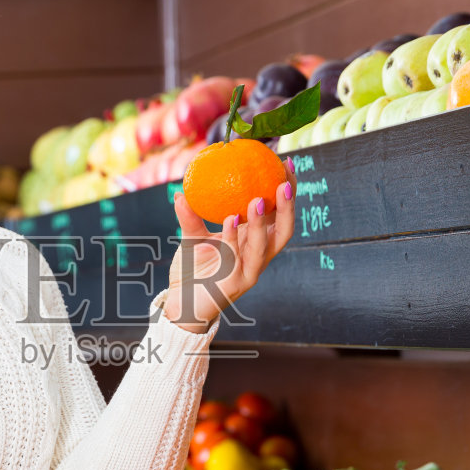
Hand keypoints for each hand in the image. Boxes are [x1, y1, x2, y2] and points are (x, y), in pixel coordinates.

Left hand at [163, 160, 297, 332]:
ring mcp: (249, 272)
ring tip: (257, 201)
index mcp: (253, 242)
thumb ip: (190, 216)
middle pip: (284, 230)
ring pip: (264, 246)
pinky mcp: (236, 285)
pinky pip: (238, 258)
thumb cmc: (192, 272)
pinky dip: (235, 237)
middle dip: (288, 206)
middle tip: (283, 181)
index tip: (286, 163)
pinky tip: (232, 219)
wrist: (180, 305)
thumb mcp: (191, 238)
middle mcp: (258, 256)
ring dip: (261, 223)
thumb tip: (181, 191)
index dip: (286, 191)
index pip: (277, 214)